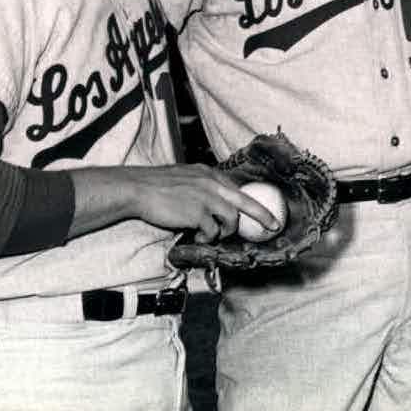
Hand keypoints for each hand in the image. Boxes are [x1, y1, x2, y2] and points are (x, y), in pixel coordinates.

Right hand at [129, 165, 280, 242]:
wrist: (136, 188)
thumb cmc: (155, 186)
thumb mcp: (184, 177)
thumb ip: (200, 186)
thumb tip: (210, 201)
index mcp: (208, 173)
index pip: (236, 188)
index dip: (251, 202)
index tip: (262, 211)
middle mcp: (211, 183)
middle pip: (245, 201)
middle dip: (262, 215)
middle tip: (274, 225)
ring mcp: (206, 198)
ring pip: (230, 219)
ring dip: (224, 231)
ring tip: (211, 235)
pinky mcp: (198, 213)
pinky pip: (212, 231)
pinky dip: (207, 237)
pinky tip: (196, 236)